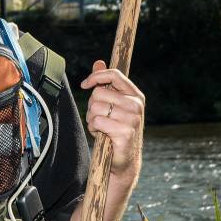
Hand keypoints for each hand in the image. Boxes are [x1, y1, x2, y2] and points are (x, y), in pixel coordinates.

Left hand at [79, 60, 144, 175]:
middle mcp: (136, 105)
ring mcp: (132, 119)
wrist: (123, 159)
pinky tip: (102, 134)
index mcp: (135, 95)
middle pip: (99, 93)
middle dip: (91, 106)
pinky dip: (94, 129)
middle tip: (98, 118)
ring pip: (95, 108)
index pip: (114, 75)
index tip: (84, 84)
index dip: (96, 76)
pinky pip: (97, 121)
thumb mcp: (112, 104)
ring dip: (91, 119)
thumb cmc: (115, 128)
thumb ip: (106, 83)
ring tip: (101, 127)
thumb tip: (99, 62)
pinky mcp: (125, 132)